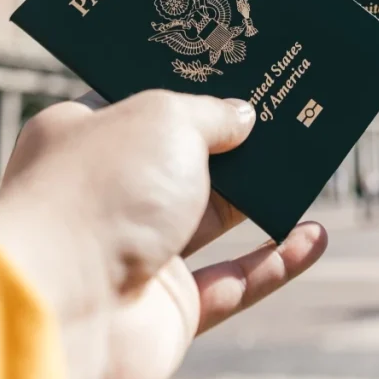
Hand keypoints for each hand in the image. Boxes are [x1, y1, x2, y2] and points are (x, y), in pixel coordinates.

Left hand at [0, 90, 328, 378]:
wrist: (64, 307)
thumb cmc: (100, 193)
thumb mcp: (164, 118)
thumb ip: (210, 113)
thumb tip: (242, 116)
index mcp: (84, 137)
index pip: (139, 102)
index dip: (187, 86)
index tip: (234, 69)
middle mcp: (107, 195)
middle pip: (183, 161)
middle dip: (234, 143)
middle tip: (284, 115)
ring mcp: (136, 253)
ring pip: (213, 220)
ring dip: (261, 198)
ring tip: (309, 167)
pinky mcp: (167, 309)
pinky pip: (234, 283)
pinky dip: (276, 263)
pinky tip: (314, 237)